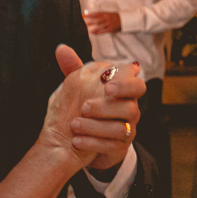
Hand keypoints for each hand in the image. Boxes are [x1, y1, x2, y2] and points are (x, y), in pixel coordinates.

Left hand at [41, 46, 144, 168]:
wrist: (86, 138)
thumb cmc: (87, 107)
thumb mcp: (80, 88)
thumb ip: (74, 69)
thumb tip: (61, 48)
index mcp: (123, 94)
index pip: (136, 85)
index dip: (126, 84)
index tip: (106, 85)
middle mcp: (130, 112)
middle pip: (131, 107)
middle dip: (108, 107)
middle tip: (84, 107)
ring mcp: (127, 132)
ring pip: (121, 129)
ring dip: (95, 126)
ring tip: (74, 124)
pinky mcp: (119, 149)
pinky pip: (111, 146)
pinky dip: (93, 143)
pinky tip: (76, 140)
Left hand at [82, 10, 120, 34]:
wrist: (123, 20)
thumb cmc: (114, 17)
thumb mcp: (108, 14)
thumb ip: (100, 15)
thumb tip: (90, 16)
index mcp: (106, 14)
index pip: (96, 14)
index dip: (90, 15)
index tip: (84, 16)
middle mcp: (107, 18)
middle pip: (97, 20)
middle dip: (90, 22)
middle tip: (84, 23)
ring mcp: (109, 24)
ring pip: (100, 26)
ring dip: (93, 28)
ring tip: (87, 29)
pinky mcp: (110, 29)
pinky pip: (103, 31)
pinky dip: (97, 32)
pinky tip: (93, 32)